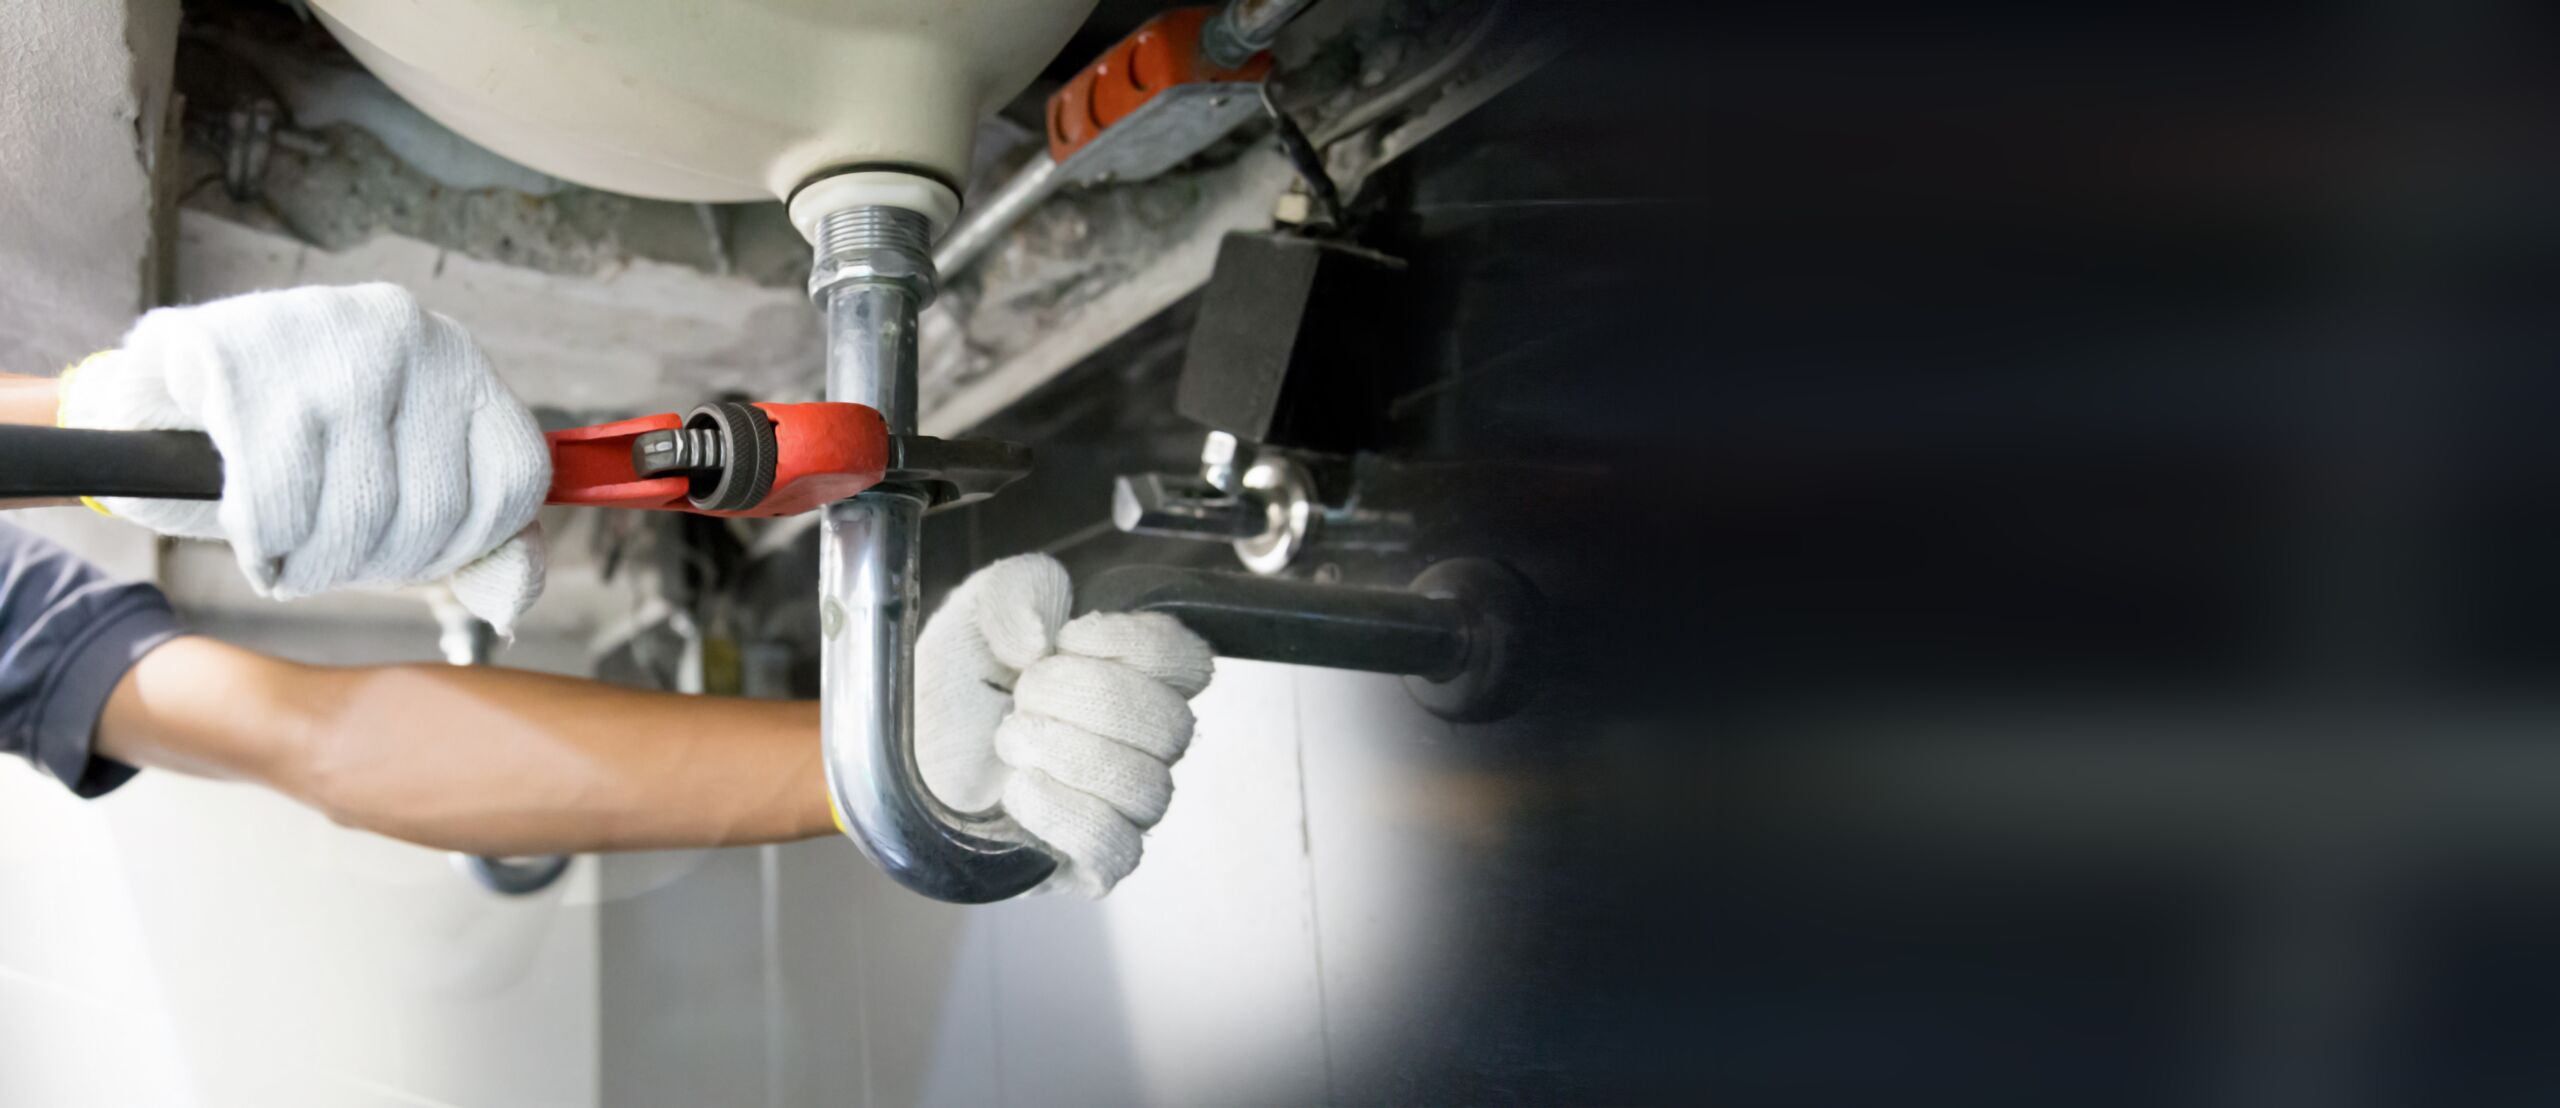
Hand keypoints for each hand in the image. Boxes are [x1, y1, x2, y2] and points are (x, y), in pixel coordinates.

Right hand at [60, 284, 549, 631]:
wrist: (178, 383)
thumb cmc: (311, 447)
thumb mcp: (407, 481)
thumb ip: (481, 544)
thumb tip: (510, 607)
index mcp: (463, 362)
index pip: (516, 481)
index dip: (468, 546)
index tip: (414, 556)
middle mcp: (410, 336)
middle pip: (435, 511)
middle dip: (379, 564)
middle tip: (334, 559)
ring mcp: (327, 340)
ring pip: (356, 516)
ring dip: (316, 566)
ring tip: (293, 551)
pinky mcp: (243, 361)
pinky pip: (277, 509)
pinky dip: (264, 546)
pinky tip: (254, 531)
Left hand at [916, 554, 1215, 896]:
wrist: (902, 754)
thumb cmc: (953, 687)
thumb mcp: (978, 610)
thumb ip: (1019, 590)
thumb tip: (1038, 640)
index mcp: (1135, 677)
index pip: (1189, 664)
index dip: (1133, 645)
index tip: (1066, 639)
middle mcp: (1142, 745)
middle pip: (1170, 726)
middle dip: (1087, 698)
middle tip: (1023, 694)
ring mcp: (1121, 808)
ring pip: (1147, 788)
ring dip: (1067, 752)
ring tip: (1010, 739)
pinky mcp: (1088, 864)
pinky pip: (1116, 849)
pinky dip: (1064, 813)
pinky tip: (1019, 789)